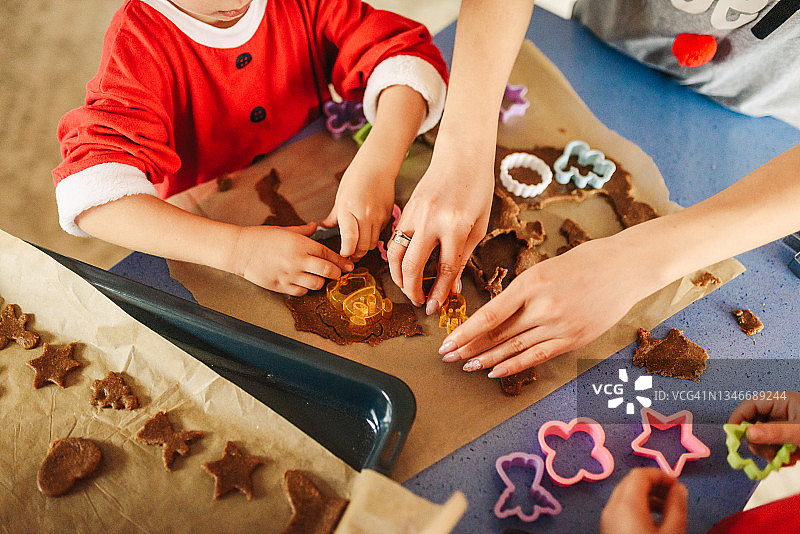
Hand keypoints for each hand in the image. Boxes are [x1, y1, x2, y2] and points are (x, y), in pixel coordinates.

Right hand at [230, 222, 352, 294]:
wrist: (240, 250)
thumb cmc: (261, 238)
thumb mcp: (285, 229)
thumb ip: (303, 231)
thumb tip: (315, 226)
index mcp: (300, 244)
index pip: (328, 254)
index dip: (341, 261)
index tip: (349, 265)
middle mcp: (298, 261)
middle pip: (327, 271)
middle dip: (336, 274)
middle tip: (338, 274)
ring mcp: (290, 275)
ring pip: (316, 284)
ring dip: (321, 282)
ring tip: (320, 279)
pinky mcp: (281, 286)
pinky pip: (301, 292)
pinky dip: (305, 289)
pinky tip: (303, 283)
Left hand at [322, 85, 426, 261]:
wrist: (378, 164)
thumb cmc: (357, 177)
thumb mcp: (341, 196)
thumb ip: (334, 216)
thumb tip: (325, 227)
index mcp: (349, 209)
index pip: (349, 241)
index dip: (346, 252)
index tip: (343, 255)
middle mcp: (365, 215)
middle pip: (363, 246)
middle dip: (356, 254)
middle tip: (350, 256)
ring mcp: (378, 216)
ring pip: (373, 242)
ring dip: (365, 247)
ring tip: (358, 247)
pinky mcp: (388, 215)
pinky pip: (380, 233)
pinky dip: (374, 236)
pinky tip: (368, 233)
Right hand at [387, 147, 493, 310]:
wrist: (462, 155)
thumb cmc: (477, 189)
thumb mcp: (479, 226)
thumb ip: (463, 258)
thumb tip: (451, 287)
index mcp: (456, 226)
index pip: (444, 268)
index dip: (439, 292)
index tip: (434, 307)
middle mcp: (431, 220)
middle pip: (412, 266)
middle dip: (412, 290)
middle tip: (418, 301)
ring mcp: (414, 213)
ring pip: (396, 253)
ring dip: (398, 276)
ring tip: (407, 288)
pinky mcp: (405, 208)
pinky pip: (395, 239)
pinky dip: (396, 257)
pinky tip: (403, 266)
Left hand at [438, 236, 652, 376]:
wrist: (628, 267)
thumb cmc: (585, 261)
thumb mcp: (545, 268)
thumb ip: (522, 291)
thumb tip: (496, 314)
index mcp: (532, 283)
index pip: (490, 314)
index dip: (466, 332)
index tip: (447, 342)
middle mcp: (544, 307)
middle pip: (499, 334)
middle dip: (470, 347)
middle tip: (447, 357)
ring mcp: (560, 326)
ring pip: (515, 348)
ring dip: (488, 359)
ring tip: (466, 366)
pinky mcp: (574, 339)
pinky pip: (538, 357)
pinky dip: (514, 365)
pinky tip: (495, 372)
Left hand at [600, 468, 686, 533]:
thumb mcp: (672, 532)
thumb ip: (676, 507)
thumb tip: (679, 489)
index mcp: (625, 504)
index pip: (640, 474)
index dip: (661, 474)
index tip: (676, 484)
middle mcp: (611, 508)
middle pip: (631, 482)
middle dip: (654, 484)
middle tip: (674, 494)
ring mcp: (607, 519)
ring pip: (626, 495)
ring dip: (647, 496)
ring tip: (668, 510)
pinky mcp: (607, 528)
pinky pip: (622, 508)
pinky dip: (638, 507)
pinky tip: (654, 520)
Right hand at [728, 391, 799, 465]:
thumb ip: (774, 433)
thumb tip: (747, 434)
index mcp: (783, 401)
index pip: (751, 405)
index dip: (738, 418)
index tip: (732, 436)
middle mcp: (781, 412)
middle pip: (753, 423)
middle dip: (757, 441)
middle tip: (764, 454)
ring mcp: (786, 426)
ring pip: (762, 438)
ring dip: (768, 452)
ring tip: (782, 460)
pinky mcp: (790, 440)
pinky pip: (773, 447)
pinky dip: (777, 457)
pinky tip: (789, 461)